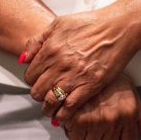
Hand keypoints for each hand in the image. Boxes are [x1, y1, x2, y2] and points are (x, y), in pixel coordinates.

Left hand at [23, 7, 140, 123]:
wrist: (117, 28)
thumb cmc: (91, 24)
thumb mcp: (58, 23)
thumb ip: (37, 40)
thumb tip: (24, 58)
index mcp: (50, 49)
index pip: (30, 75)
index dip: (32, 80)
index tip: (37, 81)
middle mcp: (60, 64)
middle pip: (37, 90)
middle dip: (38, 94)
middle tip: (43, 94)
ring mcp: (75, 76)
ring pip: (51, 100)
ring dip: (48, 107)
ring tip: (50, 108)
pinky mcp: (90, 85)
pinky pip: (70, 106)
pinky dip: (63, 114)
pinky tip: (61, 116)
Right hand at [53, 74, 140, 139]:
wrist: (90, 58)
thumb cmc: (111, 77)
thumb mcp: (131, 95)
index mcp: (129, 115)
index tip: (111, 135)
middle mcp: (114, 120)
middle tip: (96, 128)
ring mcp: (96, 120)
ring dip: (85, 136)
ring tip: (84, 121)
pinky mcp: (78, 118)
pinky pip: (74, 137)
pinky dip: (71, 130)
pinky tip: (74, 118)